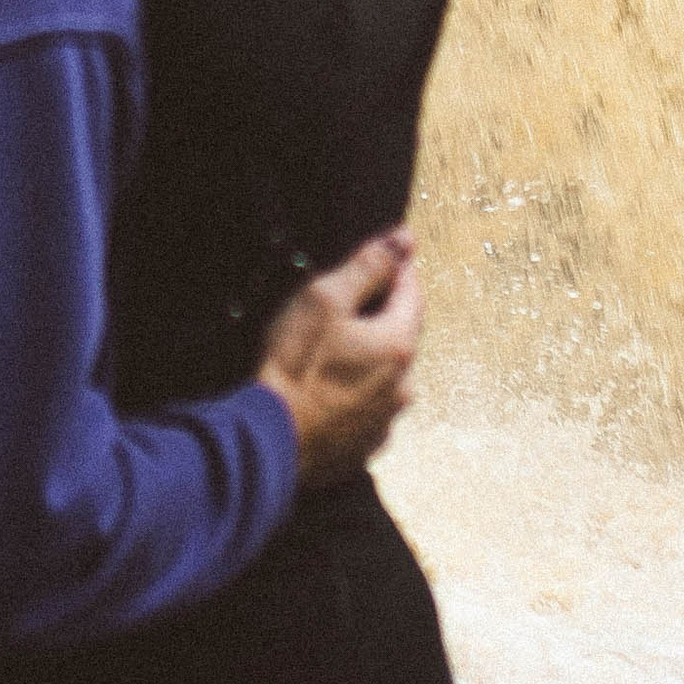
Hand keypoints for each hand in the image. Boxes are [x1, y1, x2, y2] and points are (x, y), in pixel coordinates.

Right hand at [254, 230, 420, 488]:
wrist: (270, 441)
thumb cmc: (296, 366)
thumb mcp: (325, 299)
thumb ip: (369, 266)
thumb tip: (405, 239)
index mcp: (398, 345)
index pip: (413, 292)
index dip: (398, 269)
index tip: (383, 254)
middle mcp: (403, 385)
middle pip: (402, 333)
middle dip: (381, 311)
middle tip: (348, 299)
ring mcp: (386, 419)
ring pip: (386, 371)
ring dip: (369, 353)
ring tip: (333, 345)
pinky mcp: (367, 444)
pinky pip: (370, 404)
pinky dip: (357, 389)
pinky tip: (329, 385)